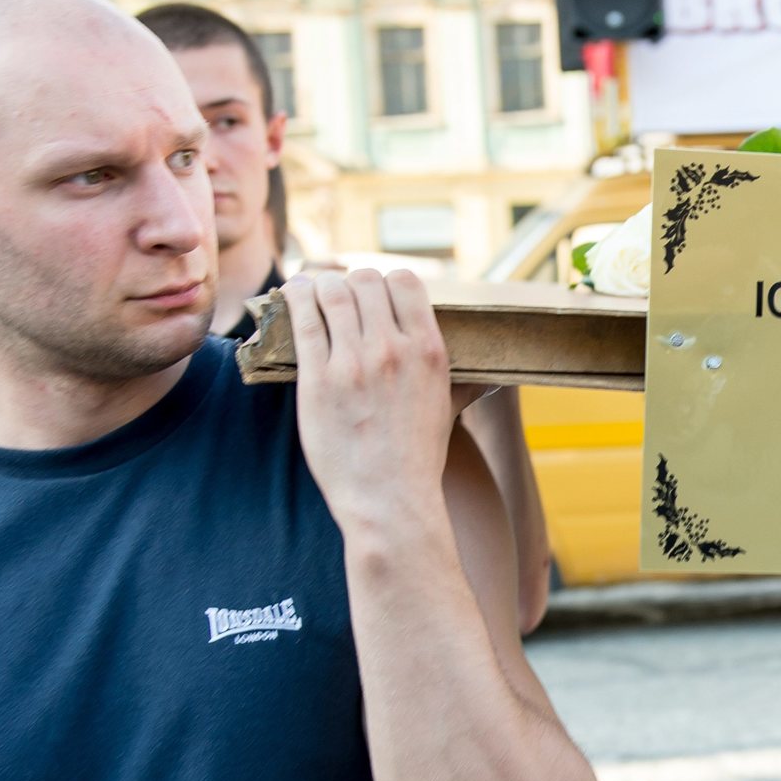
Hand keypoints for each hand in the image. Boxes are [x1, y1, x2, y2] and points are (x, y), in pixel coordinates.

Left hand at [285, 270, 456, 536]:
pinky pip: (302, 319)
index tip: (372, 294)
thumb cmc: (419, 458)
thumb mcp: (448, 409)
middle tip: (338, 298)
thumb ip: (463, 381)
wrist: (390, 500)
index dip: (384, 281)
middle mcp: (393, 350)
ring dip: (318, 286)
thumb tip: (490, 376)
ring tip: (309, 293)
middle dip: (350, 283)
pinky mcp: (318, 380)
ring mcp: (354, 363)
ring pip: (331, 292)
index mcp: (428, 351)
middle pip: (365, 280)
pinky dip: (294, 299)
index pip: (404, 281)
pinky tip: (290, 297)